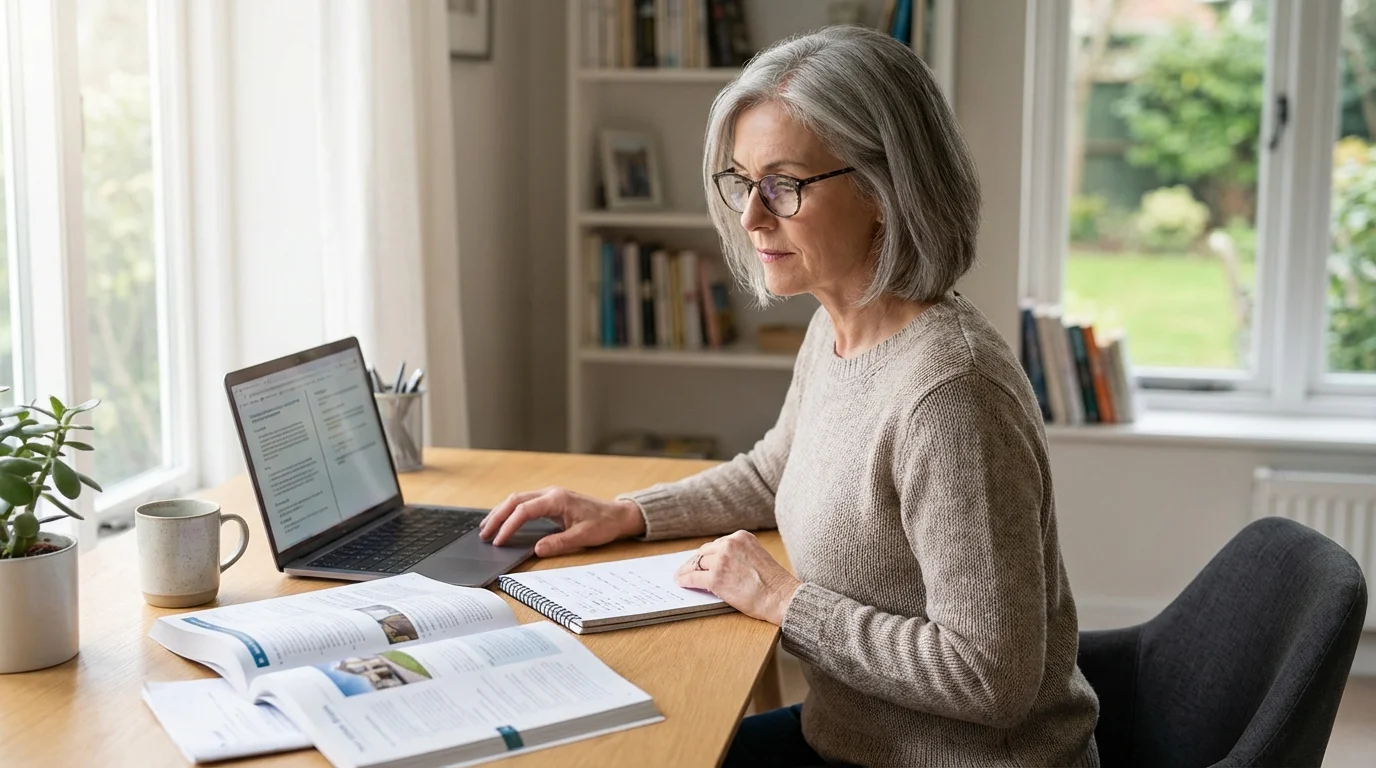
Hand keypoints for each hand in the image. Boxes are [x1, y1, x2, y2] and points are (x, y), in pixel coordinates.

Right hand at [479, 486, 645, 556]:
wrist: (617, 515)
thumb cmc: (603, 524)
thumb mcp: (584, 537)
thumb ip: (560, 542)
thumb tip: (537, 549)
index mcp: (557, 499)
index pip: (524, 510)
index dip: (508, 525)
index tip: (498, 541)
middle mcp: (550, 493)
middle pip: (515, 500)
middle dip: (497, 516)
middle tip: (483, 534)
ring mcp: (549, 495)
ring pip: (517, 499)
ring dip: (500, 512)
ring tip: (486, 528)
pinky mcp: (550, 501)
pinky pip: (524, 502)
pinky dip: (510, 511)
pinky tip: (502, 521)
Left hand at [674, 530, 801, 625]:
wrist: (780, 596)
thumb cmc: (773, 582)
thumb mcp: (757, 556)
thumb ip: (739, 554)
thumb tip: (719, 563)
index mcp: (741, 537)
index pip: (717, 544)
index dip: (707, 554)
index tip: (700, 559)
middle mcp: (730, 544)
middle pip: (704, 552)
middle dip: (696, 561)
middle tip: (688, 568)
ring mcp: (721, 560)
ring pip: (697, 563)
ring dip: (688, 570)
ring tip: (681, 575)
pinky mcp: (715, 578)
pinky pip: (693, 577)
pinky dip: (685, 580)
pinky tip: (681, 582)